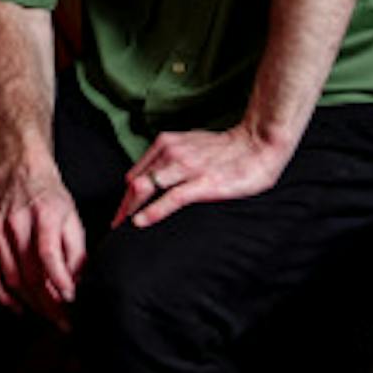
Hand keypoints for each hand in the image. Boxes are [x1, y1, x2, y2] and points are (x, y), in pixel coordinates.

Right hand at [0, 160, 85, 329]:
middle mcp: (17, 222)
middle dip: (49, 302)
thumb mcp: (73, 218)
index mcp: (44, 213)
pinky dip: (2, 298)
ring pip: (12, 279)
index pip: (48, 253)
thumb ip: (77, 252)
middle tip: (64, 320)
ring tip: (49, 316)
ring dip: (32, 304)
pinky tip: (19, 308)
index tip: (70, 298)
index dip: (60, 279)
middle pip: (31, 273)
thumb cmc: (51, 200)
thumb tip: (76, 284)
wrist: (21, 176)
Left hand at [112, 125, 291, 229]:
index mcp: (166, 143)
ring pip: (146, 188)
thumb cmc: (226, 148)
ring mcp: (186, 167)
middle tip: (114, 226)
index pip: (136, 173)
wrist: (258, 144)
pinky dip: (153, 211)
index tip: (121, 212)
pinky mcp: (202, 182)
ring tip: (121, 229)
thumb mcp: (190, 145)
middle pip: (135, 183)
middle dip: (122, 206)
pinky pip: (171, 198)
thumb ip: (170, 157)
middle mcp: (171, 152)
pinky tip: (141, 222)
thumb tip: (154, 176)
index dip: (125, 195)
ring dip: (130, 210)